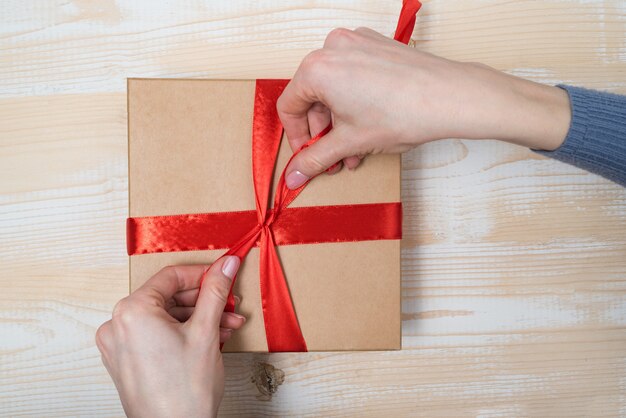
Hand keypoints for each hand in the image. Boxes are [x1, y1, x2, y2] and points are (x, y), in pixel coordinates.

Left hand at [96, 256, 243, 417]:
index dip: (202, 274)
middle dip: (204, 301)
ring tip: (226, 327)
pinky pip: (156, 334)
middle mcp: (118, 325)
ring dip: (198, 319)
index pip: (171, 277)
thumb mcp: (206, 331)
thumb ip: (215, 291)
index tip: (222, 274)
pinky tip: (208, 339)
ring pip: (165, 317)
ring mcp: (119, 345)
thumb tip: (224, 265)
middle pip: (168, 297)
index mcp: (132, 311)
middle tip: (229, 305)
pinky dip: (182, 333)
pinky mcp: (126, 361)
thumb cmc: (184, 393)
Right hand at [277, 27, 570, 188]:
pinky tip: (369, 126)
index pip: (289, 106)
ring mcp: (356, 43)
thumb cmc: (403, 113)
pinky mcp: (376, 46)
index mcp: (316, 68)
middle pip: (312, 97)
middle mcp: (333, 48)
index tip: (308, 155)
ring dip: (340, 122)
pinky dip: (355, 101)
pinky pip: (353, 75)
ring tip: (356, 149)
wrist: (449, 97)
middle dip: (324, 133)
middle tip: (336, 157)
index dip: (297, 137)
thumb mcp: (349, 143)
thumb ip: (314, 160)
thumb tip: (293, 175)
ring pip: (334, 88)